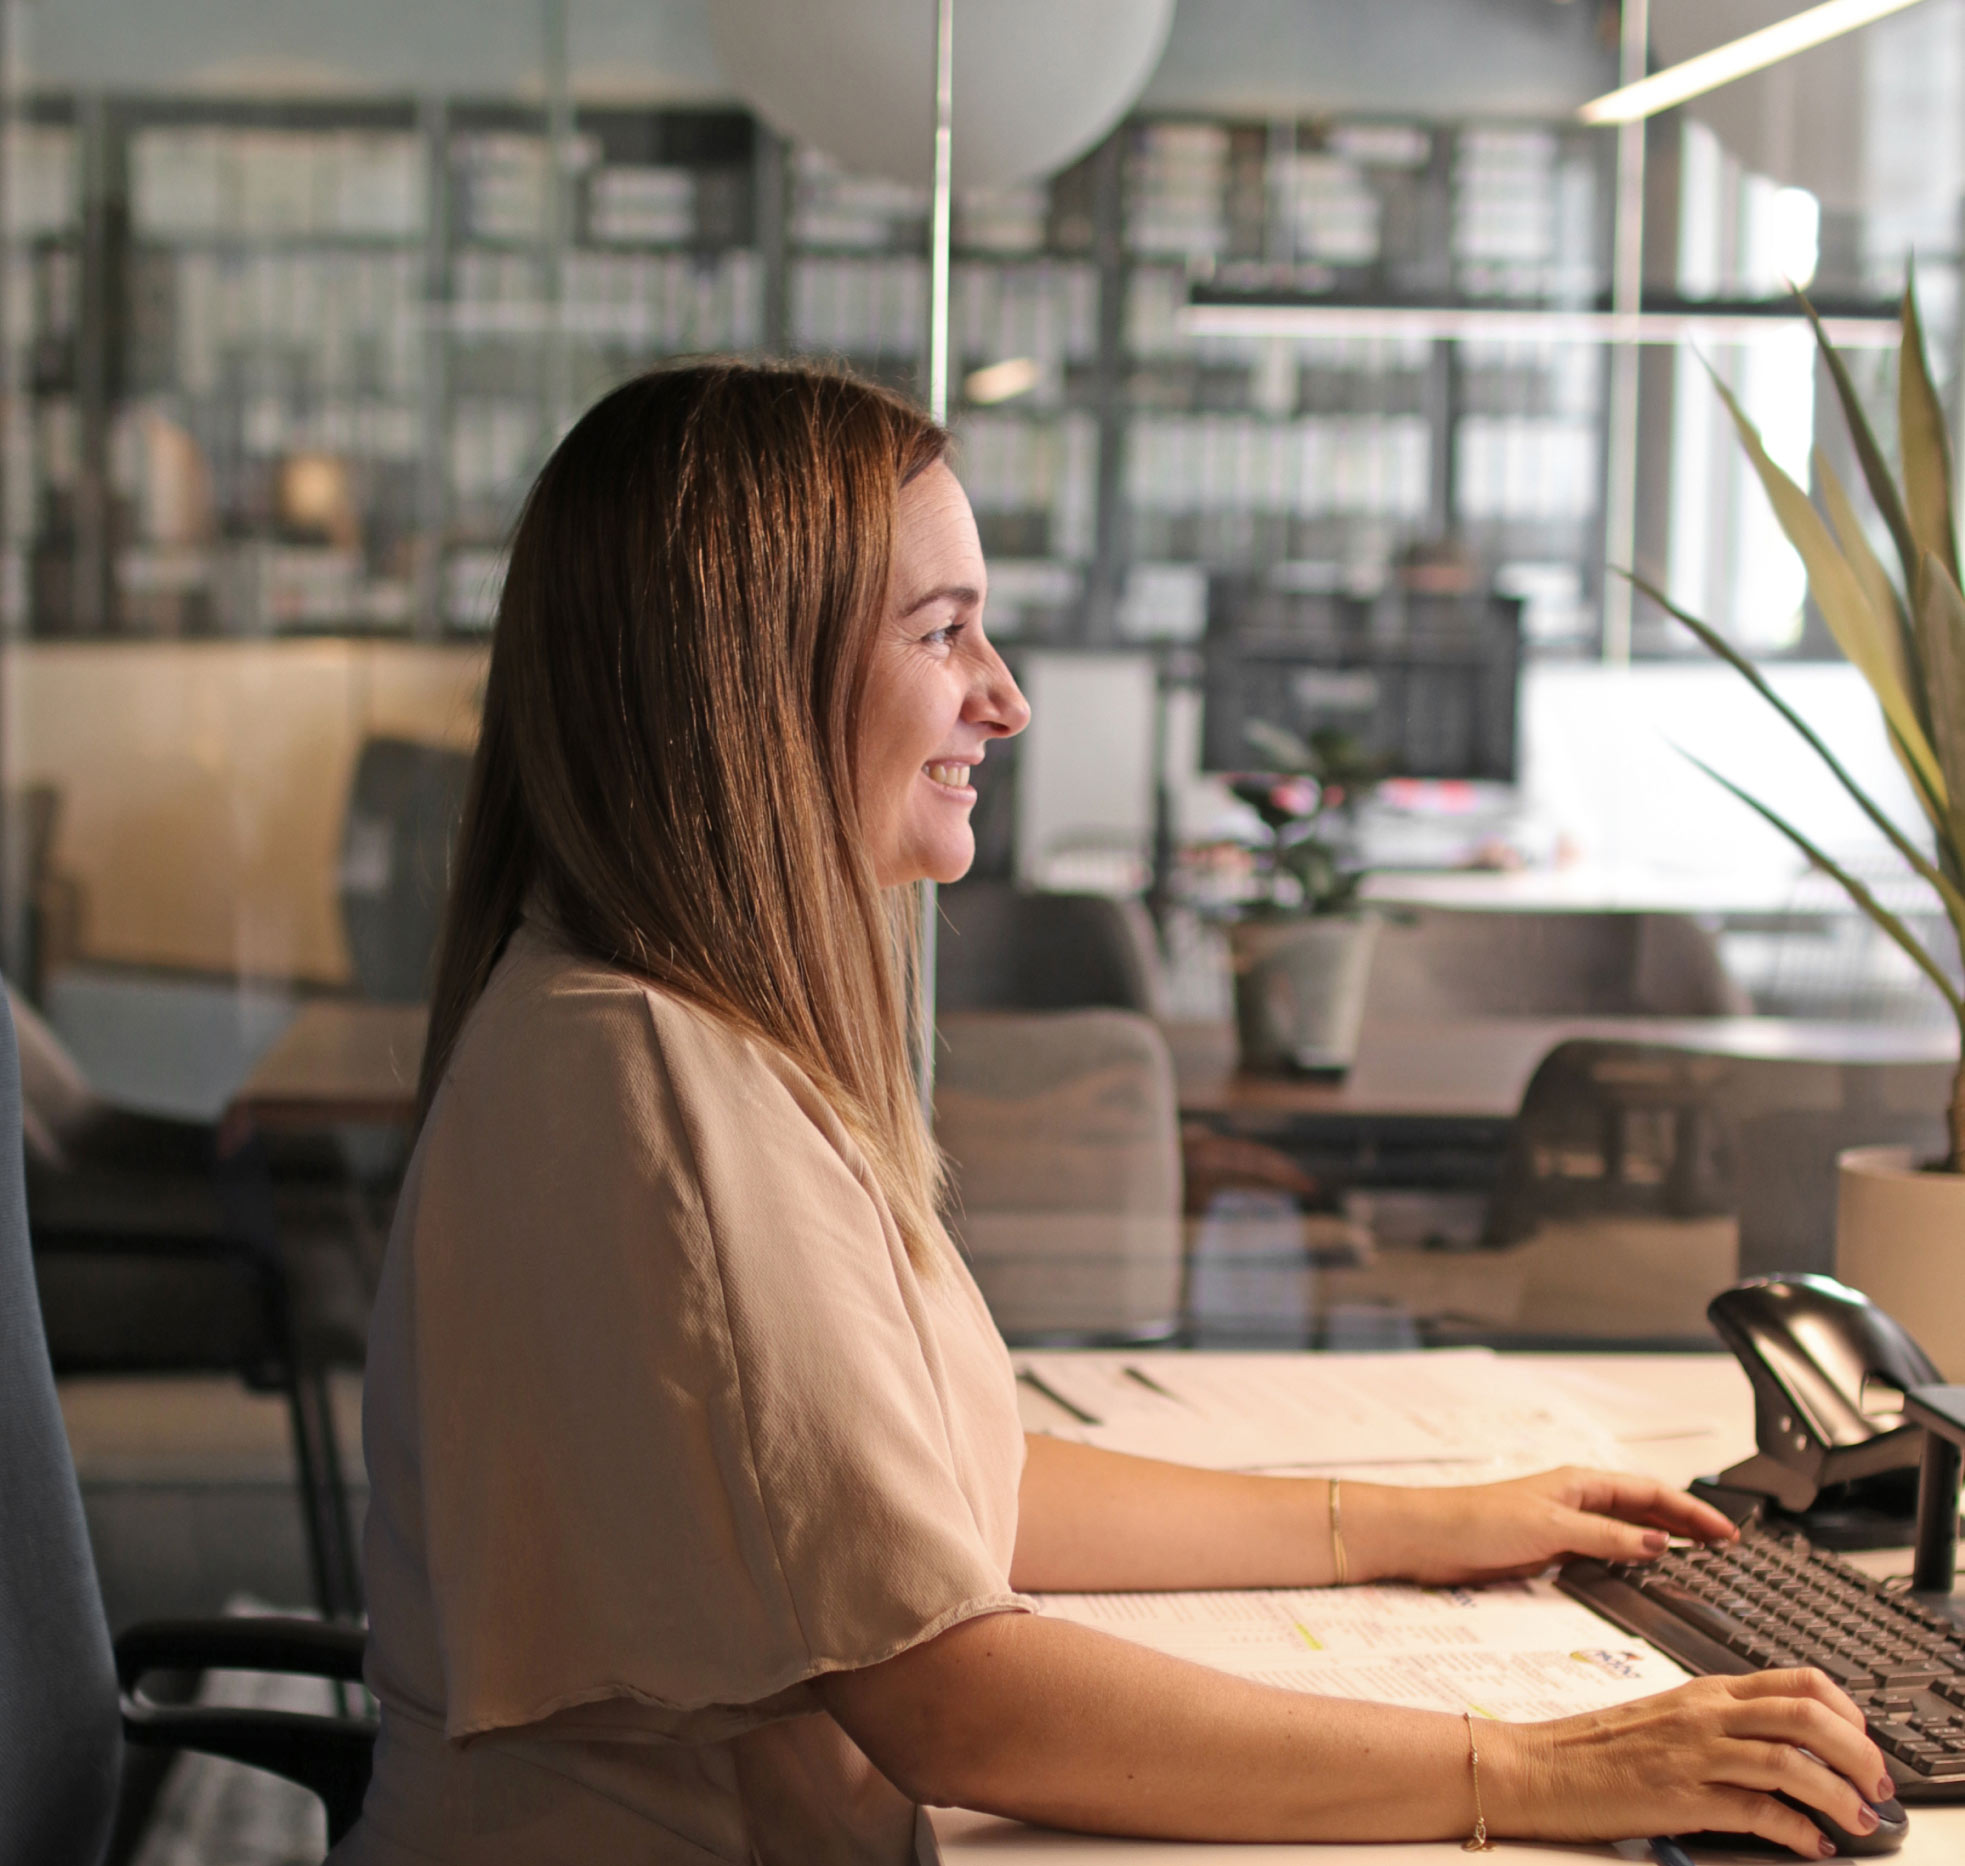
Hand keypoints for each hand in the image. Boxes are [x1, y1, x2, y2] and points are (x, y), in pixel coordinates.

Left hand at [1352, 1467, 1736, 1585]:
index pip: (1650, 1492)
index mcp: (1581, 1484)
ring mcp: (1566, 1524)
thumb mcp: (1551, 1528)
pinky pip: (1605, 1550)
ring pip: (1627, 1529)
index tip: (1727, 1532)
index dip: (1691, 1511)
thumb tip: (1658, 1542)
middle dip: (1686, 1523)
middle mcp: (1577, 1500)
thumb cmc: (1479, 1521)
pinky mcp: (1552, 1549)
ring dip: (1663, 1540)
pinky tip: (1646, 1572)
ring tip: (1701, 1558)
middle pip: (1645, 1509)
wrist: (1429, 1539)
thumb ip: (1605, 1537)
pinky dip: (1631, 1558)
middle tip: (1727, 1547)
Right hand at [1485, 1669, 1892, 1858]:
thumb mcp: (1668, 1718)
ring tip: (1859, 1821)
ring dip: (1839, 1795)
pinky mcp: (1681, 1796)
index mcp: (1706, 1691)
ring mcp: (1693, 1753)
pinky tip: (1810, 1844)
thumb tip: (1786, 1748)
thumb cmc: (1600, 1748)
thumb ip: (1722, 1723)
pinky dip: (1795, 1830)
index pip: (1797, 1680)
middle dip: (1858, 1752)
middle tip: (1877, 1785)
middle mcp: (1705, 1714)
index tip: (1865, 1742)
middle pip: (1806, 1715)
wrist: (1540, 1766)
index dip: (1847, 1710)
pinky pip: (1756, 1810)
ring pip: (1790, 1761)